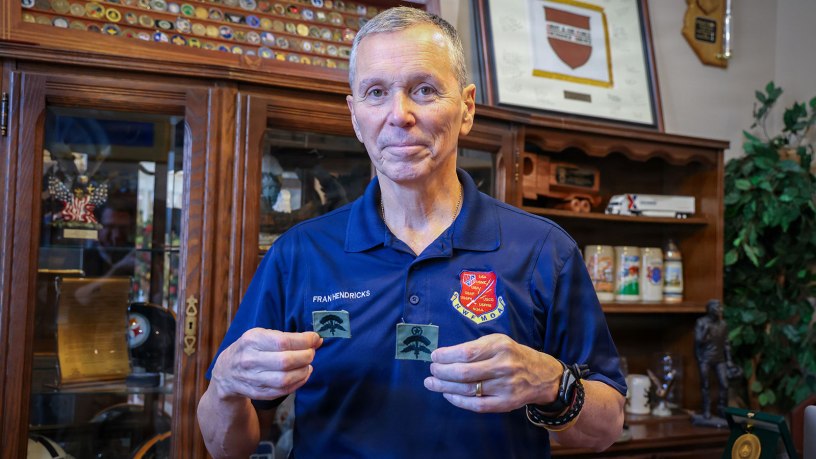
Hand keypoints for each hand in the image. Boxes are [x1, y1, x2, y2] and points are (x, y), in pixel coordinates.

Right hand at [211, 328, 321, 401]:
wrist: (226, 372)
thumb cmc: (250, 349)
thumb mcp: (262, 335)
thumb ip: (288, 336)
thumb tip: (316, 339)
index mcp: (251, 340)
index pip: (283, 341)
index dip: (304, 341)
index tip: (315, 338)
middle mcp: (249, 360)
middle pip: (286, 361)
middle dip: (306, 356)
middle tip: (312, 352)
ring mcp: (252, 379)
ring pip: (285, 379)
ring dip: (304, 371)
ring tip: (308, 364)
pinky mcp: (258, 392)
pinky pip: (283, 391)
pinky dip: (298, 383)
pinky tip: (302, 375)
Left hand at [424, 333, 561, 412]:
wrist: (542, 375)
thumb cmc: (513, 355)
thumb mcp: (499, 341)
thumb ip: (476, 346)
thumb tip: (445, 355)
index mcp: (500, 347)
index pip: (466, 352)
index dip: (446, 356)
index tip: (434, 356)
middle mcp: (503, 366)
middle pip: (464, 372)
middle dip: (442, 372)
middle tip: (431, 370)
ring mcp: (505, 387)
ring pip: (468, 389)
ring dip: (445, 387)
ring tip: (432, 383)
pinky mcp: (505, 403)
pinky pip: (477, 405)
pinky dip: (458, 400)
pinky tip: (448, 395)